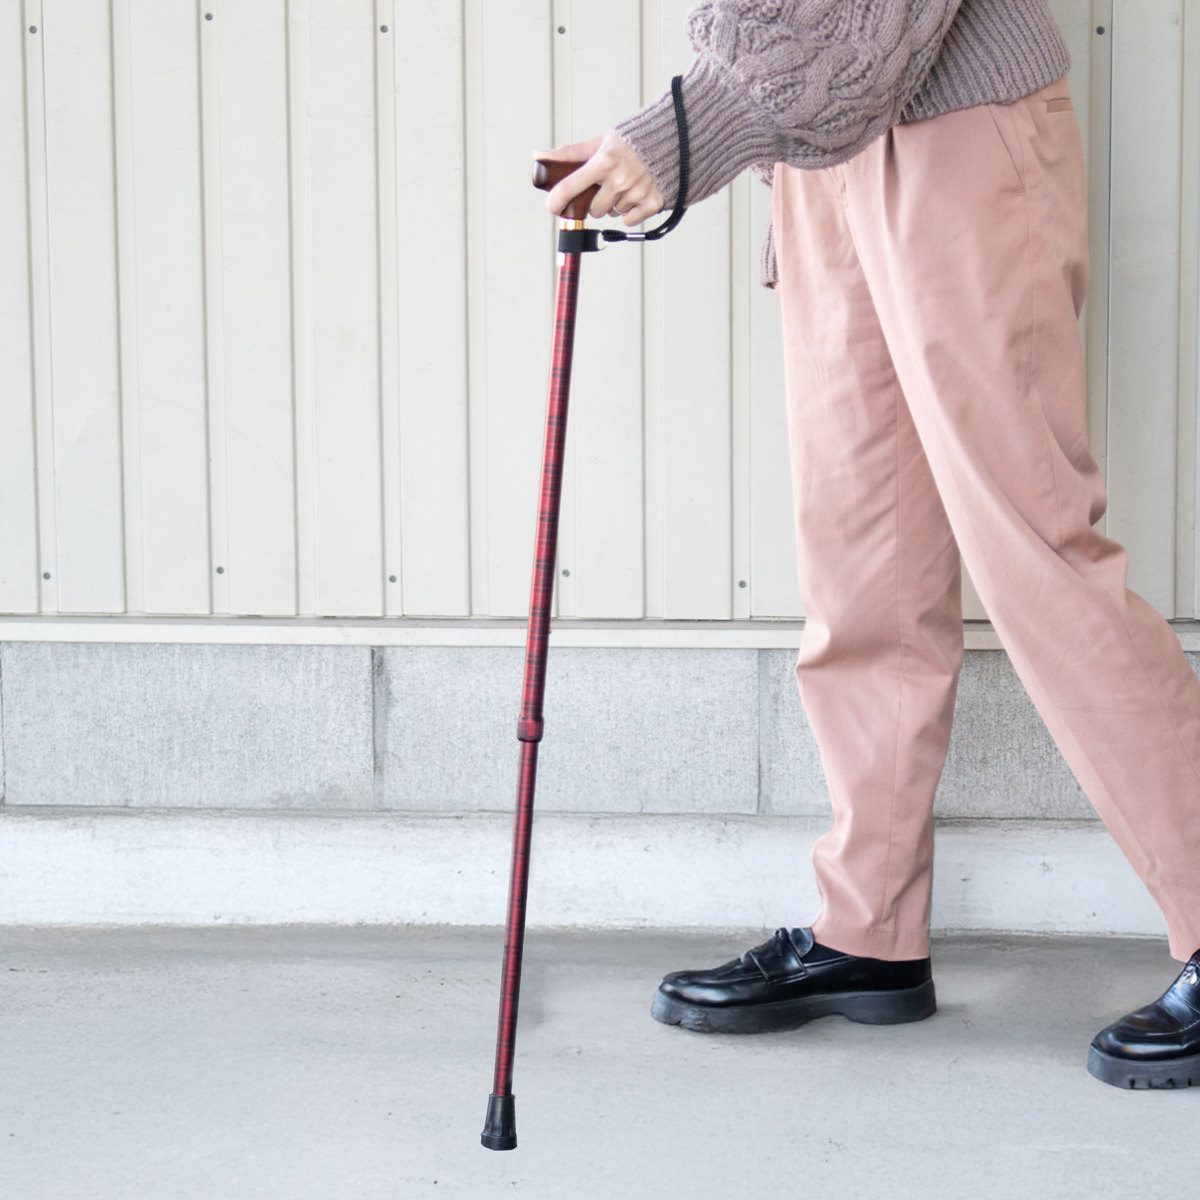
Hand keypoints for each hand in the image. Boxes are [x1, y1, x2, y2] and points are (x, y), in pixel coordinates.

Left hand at [536, 132, 663, 223]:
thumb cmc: (631, 142)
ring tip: (623, 186)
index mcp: (604, 161)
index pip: (570, 187)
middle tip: (604, 187)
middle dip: (595, 201)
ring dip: (613, 205)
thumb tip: (539, 156)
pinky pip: (629, 220)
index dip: (557, 201)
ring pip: (611, 214)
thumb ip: (570, 154)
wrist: (669, 141)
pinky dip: (630, 212)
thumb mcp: (600, 143)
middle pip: (592, 209)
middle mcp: (620, 179)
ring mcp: (637, 192)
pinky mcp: (652, 203)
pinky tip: (634, 195)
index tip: (552, 207)